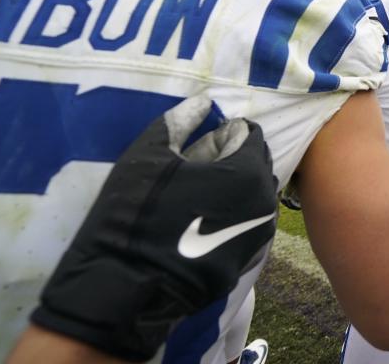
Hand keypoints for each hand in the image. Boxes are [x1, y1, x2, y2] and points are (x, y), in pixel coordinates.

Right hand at [31, 96, 277, 361]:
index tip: (199, 142)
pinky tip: (200, 221)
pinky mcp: (246, 262)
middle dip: (233, 158)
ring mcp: (259, 236)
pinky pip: (247, 225)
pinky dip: (233, 215)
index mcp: (246, 172)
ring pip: (255, 196)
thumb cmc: (136, 213)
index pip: (250, 136)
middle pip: (257, 165)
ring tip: (196, 193)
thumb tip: (203, 102)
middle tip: (195, 166)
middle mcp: (264, 203)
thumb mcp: (148, 155)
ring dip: (234, 187)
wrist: (124, 286)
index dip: (225, 132)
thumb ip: (180, 122)